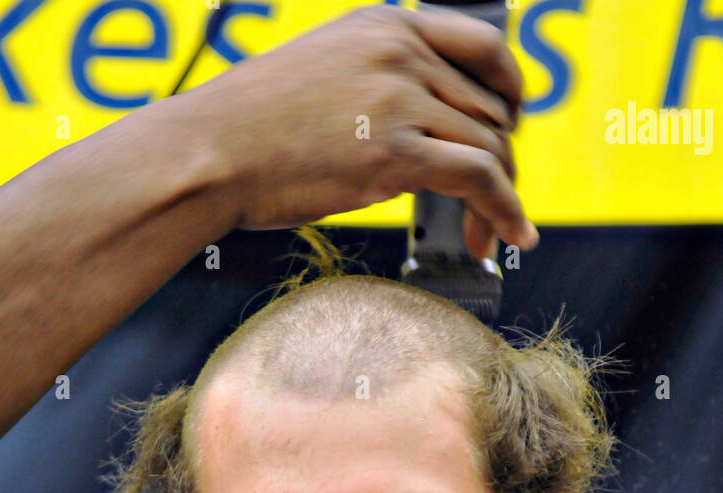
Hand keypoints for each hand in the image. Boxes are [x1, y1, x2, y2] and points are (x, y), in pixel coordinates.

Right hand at [207, 3, 535, 257]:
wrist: (209, 152)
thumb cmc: (252, 128)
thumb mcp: (322, 73)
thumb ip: (375, 81)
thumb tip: (417, 123)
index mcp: (386, 25)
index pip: (484, 48)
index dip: (513, 92)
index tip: (512, 128)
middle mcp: (401, 52)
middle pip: (492, 110)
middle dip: (504, 164)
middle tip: (495, 207)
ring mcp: (399, 100)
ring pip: (491, 148)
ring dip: (501, 199)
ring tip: (491, 238)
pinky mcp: (395, 153)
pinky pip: (479, 179)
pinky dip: (505, 212)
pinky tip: (509, 238)